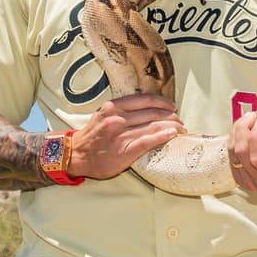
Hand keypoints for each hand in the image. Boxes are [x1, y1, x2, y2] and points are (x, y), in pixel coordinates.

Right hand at [68, 94, 183, 179]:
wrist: (75, 156)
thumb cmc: (92, 137)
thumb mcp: (103, 115)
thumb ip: (122, 110)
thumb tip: (147, 109)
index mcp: (114, 107)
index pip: (144, 100)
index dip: (162, 102)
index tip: (172, 106)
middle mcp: (118, 118)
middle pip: (152, 113)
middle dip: (171, 116)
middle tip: (180, 121)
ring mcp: (121, 135)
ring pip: (153, 126)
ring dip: (172, 127)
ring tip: (181, 130)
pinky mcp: (124, 151)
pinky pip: (147, 141)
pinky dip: (162, 136)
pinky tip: (172, 135)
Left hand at [227, 109, 256, 201]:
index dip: (255, 138)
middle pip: (242, 154)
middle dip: (243, 130)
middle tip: (251, 118)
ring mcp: (250, 183)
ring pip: (233, 154)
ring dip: (236, 133)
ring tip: (245, 121)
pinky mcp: (241, 179)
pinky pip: (230, 158)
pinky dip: (233, 141)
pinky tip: (240, 132)